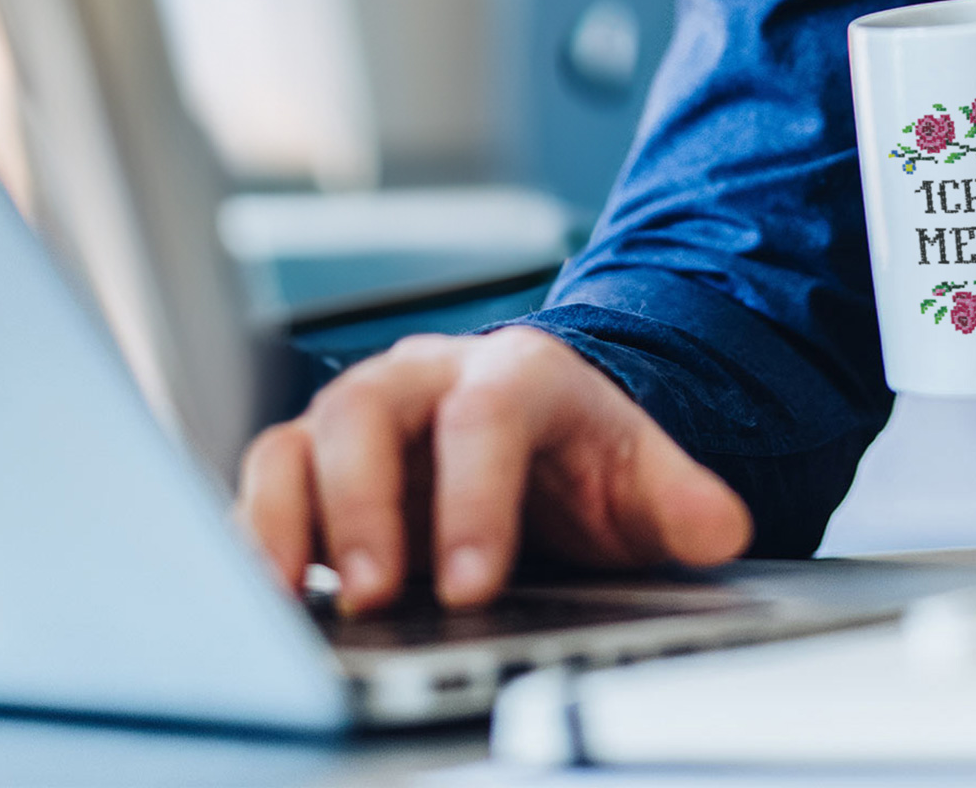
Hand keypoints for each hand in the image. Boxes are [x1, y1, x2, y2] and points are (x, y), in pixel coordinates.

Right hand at [238, 327, 751, 612]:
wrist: (543, 434)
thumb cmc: (584, 456)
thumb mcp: (641, 475)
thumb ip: (681, 498)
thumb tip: (721, 525)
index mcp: (517, 373)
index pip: (487, 414)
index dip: (474, 496)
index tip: (475, 583)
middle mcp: (426, 379)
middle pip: (369, 407)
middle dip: (366, 505)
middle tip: (382, 596)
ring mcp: (364, 418)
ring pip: (300, 439)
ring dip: (290, 520)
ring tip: (290, 601)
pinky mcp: (316, 464)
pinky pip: (266, 482)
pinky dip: (255, 535)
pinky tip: (263, 598)